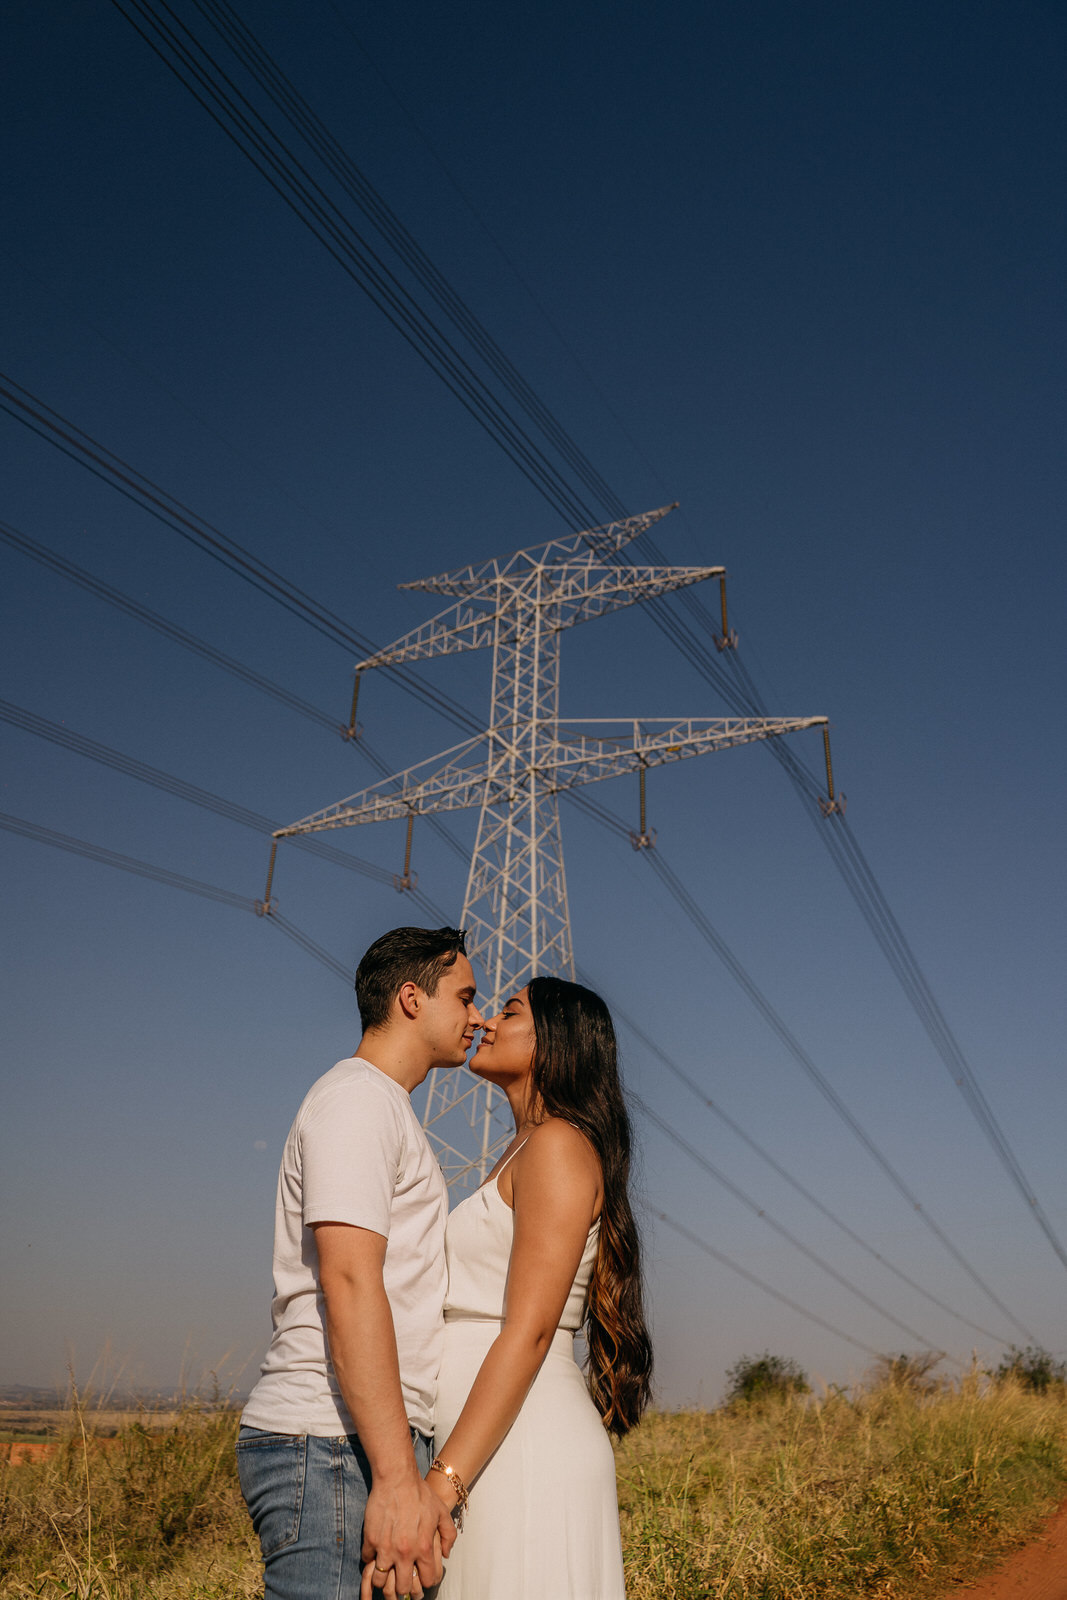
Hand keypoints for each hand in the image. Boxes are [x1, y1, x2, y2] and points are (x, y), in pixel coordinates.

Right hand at [360, 1476, 452, 1599]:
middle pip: (402, 1588)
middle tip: (402, 1578)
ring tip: (387, 1570)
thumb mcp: (442, 1512)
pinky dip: (371, 1558)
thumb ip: (449, 1535)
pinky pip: (367, 1560)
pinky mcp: (370, 1540)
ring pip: (380, 1581)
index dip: (426, 1581)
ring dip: (383, 1577)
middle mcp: (404, 1553)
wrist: (397, 1478)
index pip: (427, 1581)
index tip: (422, 1576)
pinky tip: (376, 1551)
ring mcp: (385, 1548)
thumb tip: (446, 1555)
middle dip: (403, 1586)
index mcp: (423, 1548)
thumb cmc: (420, 1493)